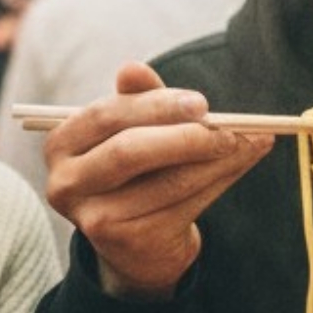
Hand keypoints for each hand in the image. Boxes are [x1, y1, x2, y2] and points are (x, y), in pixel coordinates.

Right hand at [43, 62, 272, 298]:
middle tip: (229, 127)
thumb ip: (137, 99)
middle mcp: (67, 183)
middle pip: (129, 151)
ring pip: (167, 181)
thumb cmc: (135, 171)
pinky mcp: (130, 242)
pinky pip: (186, 205)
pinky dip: (221, 179)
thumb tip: (132, 68)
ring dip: (218, 159)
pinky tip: (243, 160)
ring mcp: (95, 218)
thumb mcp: (131, 130)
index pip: (107, 115)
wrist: (136, 244)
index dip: (155, 106)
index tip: (201, 103)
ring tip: (251, 139)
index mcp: (61, 144)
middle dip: (186, 136)